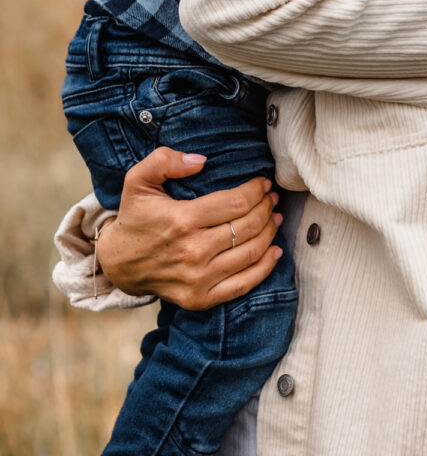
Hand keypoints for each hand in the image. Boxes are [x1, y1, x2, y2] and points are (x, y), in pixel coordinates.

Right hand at [97, 147, 282, 310]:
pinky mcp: (199, 299)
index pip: (236, 203)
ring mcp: (197, 279)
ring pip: (250, 253)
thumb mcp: (138, 180)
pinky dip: (264, 268)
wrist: (118, 263)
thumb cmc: (135, 217)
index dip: (256, 190)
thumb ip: (165, 160)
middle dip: (266, 208)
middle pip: (247, 226)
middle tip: (272, 198)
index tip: (264, 183)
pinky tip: (275, 251)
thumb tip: (201, 161)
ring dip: (270, 232)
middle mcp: (193, 251)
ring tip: (275, 217)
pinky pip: (242, 285)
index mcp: (182, 220)